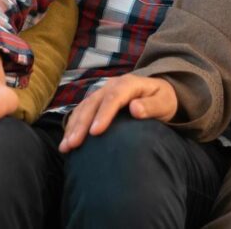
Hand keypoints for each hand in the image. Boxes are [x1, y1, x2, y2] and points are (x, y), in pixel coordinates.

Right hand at [59, 74, 176, 152]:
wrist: (157, 92)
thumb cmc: (163, 100)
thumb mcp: (164, 102)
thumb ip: (152, 105)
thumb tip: (135, 109)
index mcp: (129, 84)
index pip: (114, 97)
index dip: (104, 114)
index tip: (95, 132)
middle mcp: (112, 85)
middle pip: (94, 103)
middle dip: (82, 124)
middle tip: (73, 144)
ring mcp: (102, 92)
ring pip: (84, 107)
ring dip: (73, 126)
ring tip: (65, 146)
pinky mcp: (96, 101)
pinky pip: (81, 111)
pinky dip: (72, 125)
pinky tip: (66, 141)